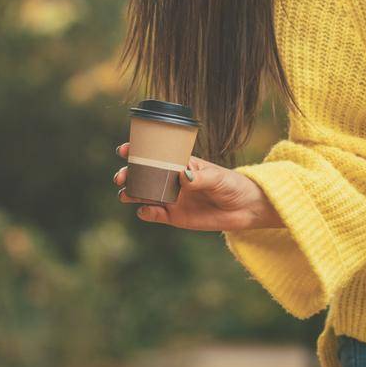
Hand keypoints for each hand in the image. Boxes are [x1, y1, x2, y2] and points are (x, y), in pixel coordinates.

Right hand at [115, 142, 278, 231]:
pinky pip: (154, 214)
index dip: (137, 151)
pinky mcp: (174, 216)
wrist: (244, 208)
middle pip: (143, 175)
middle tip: (121, 176)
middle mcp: (172, 179)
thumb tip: (182, 175)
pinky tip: (145, 210)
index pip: (155, 155)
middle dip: (129, 174)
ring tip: (125, 194)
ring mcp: (172, 198)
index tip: (124, 149)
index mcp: (180, 163)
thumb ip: (199, 178)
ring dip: (131, 193)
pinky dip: (145, 213)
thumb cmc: (231, 185)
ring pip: (144, 194)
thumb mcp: (217, 178)